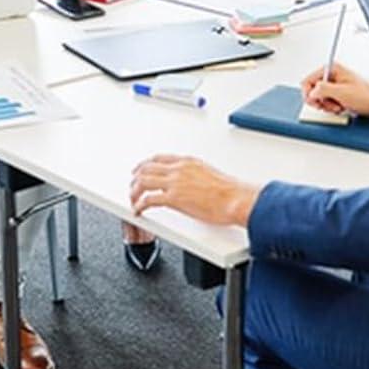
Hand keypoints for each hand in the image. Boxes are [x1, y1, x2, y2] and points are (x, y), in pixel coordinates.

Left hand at [129, 154, 258, 226]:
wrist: (236, 199)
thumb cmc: (230, 192)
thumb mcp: (210, 175)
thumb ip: (196, 176)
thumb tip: (192, 184)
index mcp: (188, 162)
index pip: (160, 158)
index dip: (146, 164)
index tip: (140, 169)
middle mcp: (178, 169)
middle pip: (147, 168)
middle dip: (136, 177)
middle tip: (132, 186)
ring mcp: (175, 183)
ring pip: (143, 181)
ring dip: (134, 191)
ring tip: (133, 199)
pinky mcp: (174, 198)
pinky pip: (149, 200)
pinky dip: (139, 205)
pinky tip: (138, 210)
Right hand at [300, 60, 368, 126]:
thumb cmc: (368, 95)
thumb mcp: (342, 92)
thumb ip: (323, 90)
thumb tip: (311, 92)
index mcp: (332, 69)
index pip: (308, 81)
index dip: (309, 94)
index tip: (315, 102)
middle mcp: (333, 75)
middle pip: (313, 90)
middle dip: (320, 101)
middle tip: (331, 104)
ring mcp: (336, 85)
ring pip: (320, 98)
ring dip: (327, 105)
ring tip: (339, 106)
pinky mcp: (340, 94)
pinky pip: (328, 102)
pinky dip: (333, 107)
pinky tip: (342, 107)